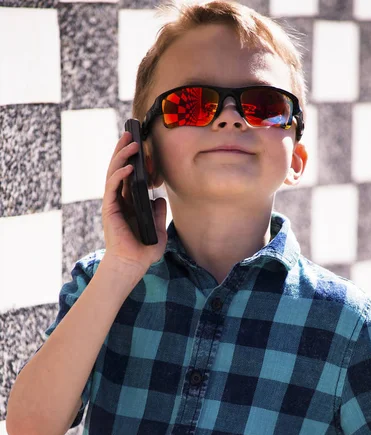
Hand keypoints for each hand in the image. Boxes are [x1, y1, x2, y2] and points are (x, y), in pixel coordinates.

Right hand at [102, 130, 167, 275]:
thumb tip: (160, 199)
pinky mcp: (110, 208)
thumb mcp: (157, 230)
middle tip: (131, 132)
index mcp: (129, 202)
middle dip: (124, 149)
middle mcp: (119, 200)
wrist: (132, 265)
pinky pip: (113, 186)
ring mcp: (113, 203)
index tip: (145, 146)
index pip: (130, 176)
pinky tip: (130, 166)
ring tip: (131, 141)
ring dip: (122, 155)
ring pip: (114, 172)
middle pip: (119, 168)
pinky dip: (120, 174)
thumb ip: (158, 214)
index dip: (136, 160)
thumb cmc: (143, 251)